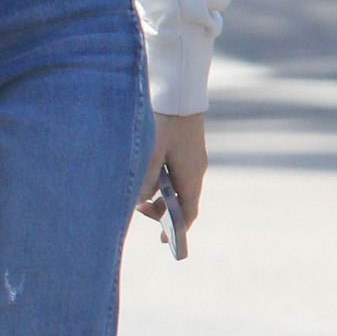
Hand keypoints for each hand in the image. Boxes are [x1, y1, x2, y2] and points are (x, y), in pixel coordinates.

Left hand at [137, 111, 207, 234]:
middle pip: (183, 201)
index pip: (188, 213)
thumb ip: (145, 181)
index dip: (177, 229)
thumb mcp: (150, 154)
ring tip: (142, 195)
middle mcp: (196, 171)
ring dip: (163, 195)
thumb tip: (141, 202)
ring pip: (180, 186)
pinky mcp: (189, 148)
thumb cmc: (164, 124)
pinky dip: (165, 181)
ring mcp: (194, 159)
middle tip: (143, 212)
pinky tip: (150, 175)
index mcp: (190, 177)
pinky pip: (179, 173)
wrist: (180, 94)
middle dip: (165, 211)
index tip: (164, 240)